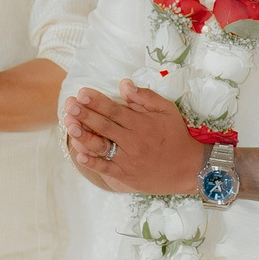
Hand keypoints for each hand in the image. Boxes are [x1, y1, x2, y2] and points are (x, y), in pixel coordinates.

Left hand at [63, 83, 205, 194]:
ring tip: (70, 125)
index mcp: (141, 123)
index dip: (96, 100)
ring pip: (101, 145)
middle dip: (84, 114)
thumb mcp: (167, 110)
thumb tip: (124, 84)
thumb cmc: (177, 136)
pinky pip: (106, 168)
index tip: (82, 92)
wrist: (189, 168)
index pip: (114, 109)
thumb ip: (145, 97)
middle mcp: (132, 140)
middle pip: (104, 125)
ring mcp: (128, 159)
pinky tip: (79, 154)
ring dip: (83, 135)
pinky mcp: (126, 175)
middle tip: (69, 105)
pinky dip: (93, 162)